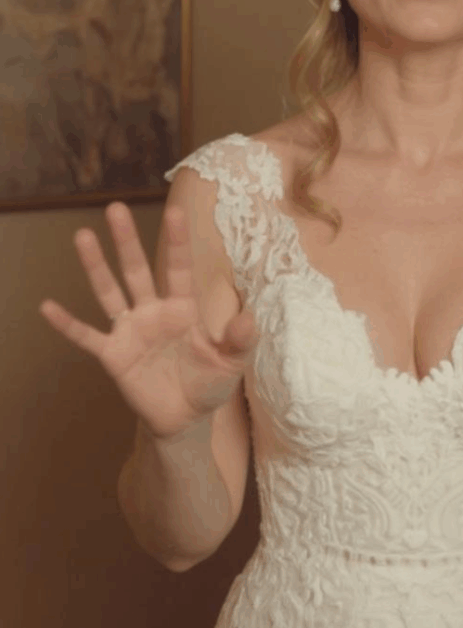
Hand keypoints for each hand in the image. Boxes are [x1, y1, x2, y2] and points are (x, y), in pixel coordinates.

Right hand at [39, 201, 258, 440]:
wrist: (185, 418)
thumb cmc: (209, 383)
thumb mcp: (231, 362)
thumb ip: (240, 339)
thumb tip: (249, 317)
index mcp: (183, 308)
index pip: (179, 268)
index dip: (177, 241)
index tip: (175, 210)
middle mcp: (153, 311)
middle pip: (138, 270)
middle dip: (127, 241)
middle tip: (115, 208)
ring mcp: (130, 330)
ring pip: (110, 292)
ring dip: (96, 267)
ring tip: (83, 236)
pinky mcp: (114, 355)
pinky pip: (88, 336)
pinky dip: (68, 324)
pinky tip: (48, 306)